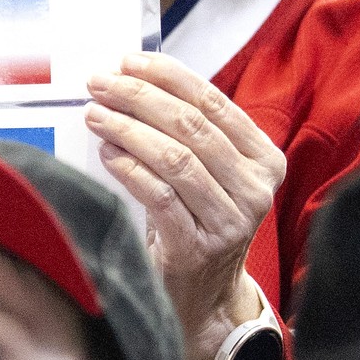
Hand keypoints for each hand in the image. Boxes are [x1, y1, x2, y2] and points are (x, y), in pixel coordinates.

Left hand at [84, 53, 283, 359]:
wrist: (204, 297)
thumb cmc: (198, 221)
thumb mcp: (209, 173)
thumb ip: (188, 130)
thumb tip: (132, 78)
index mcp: (264, 159)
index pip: (215, 103)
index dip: (169, 77)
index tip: (128, 62)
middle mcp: (256, 188)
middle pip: (193, 127)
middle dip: (141, 98)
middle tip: (100, 84)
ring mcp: (231, 221)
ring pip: (177, 159)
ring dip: (129, 130)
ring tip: (95, 115)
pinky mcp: (199, 249)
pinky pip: (161, 198)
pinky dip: (130, 170)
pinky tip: (107, 154)